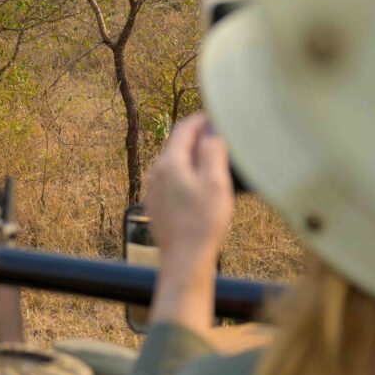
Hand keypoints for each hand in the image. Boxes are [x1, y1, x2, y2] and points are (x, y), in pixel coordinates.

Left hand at [146, 113, 233, 261]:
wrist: (184, 257)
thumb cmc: (202, 221)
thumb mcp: (215, 182)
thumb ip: (212, 152)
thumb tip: (211, 132)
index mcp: (169, 162)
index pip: (184, 129)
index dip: (202, 120)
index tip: (218, 118)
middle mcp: (155, 172)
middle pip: (177, 145)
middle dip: (198, 138)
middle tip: (220, 137)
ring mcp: (153, 188)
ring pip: (174, 163)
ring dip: (192, 157)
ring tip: (214, 160)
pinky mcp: (156, 203)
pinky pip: (171, 179)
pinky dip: (186, 174)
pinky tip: (201, 185)